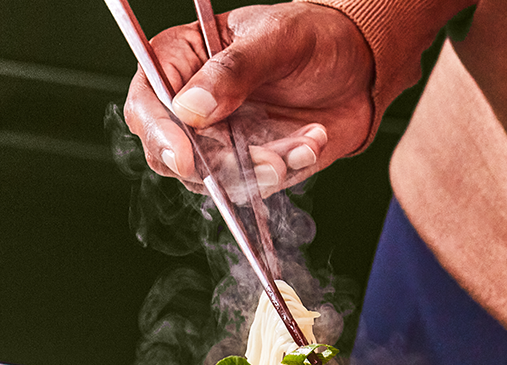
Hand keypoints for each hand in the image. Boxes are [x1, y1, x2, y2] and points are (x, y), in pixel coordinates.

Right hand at [121, 3, 374, 193]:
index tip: (186, 157)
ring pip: (212, 180)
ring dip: (258, 171)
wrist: (360, 66)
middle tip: (265, 159)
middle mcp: (190, 106)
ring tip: (302, 143)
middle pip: (171, 154)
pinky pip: (251, 187)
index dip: (159, 135)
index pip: (146, 104)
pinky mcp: (245, 164)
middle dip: (218, 165)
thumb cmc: (312, 36)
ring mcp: (216, 139)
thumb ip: (232, 71)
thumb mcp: (276, 39)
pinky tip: (312, 140)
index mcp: (181, 61)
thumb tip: (188, 111)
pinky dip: (286, 171)